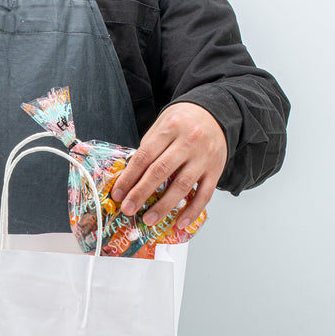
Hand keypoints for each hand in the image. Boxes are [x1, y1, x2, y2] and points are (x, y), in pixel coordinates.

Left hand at [111, 102, 226, 228]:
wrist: (216, 113)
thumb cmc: (184, 122)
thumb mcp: (163, 125)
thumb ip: (148, 148)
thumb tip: (129, 178)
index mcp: (170, 128)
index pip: (145, 156)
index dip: (129, 177)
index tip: (118, 194)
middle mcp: (189, 141)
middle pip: (160, 171)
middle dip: (141, 193)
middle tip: (128, 210)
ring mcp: (204, 156)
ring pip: (182, 185)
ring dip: (164, 206)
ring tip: (149, 219)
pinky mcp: (216, 170)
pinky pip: (205, 194)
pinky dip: (192, 211)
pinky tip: (180, 223)